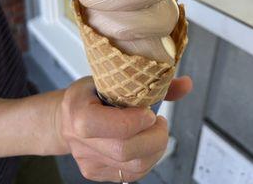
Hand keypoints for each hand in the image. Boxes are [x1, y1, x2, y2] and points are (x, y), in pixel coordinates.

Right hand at [56, 76, 191, 182]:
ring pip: (133, 167)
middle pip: (125, 150)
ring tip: (155, 131)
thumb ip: (149, 83)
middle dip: (154, 137)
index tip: (149, 113)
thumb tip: (187, 84)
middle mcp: (80, 140)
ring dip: (155, 150)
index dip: (135, 121)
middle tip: (159, 123)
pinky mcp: (96, 173)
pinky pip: (130, 174)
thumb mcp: (111, 78)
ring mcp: (88, 161)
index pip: (109, 126)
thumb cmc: (89, 95)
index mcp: (78, 111)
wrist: (66, 118)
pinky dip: (147, 159)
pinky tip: (145, 143)